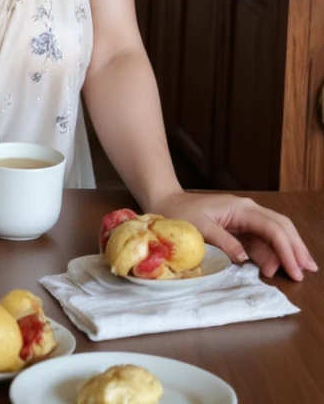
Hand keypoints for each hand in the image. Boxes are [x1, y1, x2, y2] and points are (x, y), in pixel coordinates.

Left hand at [151, 190, 317, 281]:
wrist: (166, 203)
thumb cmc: (180, 213)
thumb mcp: (200, 229)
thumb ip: (224, 242)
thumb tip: (245, 259)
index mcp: (240, 208)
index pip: (272, 228)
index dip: (286, 249)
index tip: (294, 269)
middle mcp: (247, 211)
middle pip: (281, 227)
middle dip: (295, 248)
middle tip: (308, 269)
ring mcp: (244, 219)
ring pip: (274, 234)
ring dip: (286, 251)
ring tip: (298, 270)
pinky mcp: (239, 228)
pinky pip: (261, 240)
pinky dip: (271, 253)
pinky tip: (277, 266)